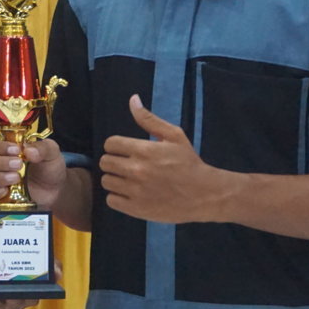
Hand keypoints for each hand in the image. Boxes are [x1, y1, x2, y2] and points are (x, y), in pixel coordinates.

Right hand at [0, 136, 66, 207]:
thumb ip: (43, 148)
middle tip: (18, 164)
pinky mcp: (0, 196)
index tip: (16, 150)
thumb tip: (28, 150)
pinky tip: (6, 190)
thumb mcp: (51, 153)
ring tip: (17, 178)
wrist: (56, 190)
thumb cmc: (49, 167)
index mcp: (6, 149)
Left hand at [0, 229, 54, 308]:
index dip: (33, 293)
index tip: (31, 283)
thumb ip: (51, 266)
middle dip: (12, 297)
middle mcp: (13, 303)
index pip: (33, 298)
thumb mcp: (34, 262)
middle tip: (10, 286)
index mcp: (28, 296)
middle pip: (14, 305)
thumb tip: (58, 272)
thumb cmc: (15, 264)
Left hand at [100, 95, 233, 223]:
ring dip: (115, 179)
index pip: (110, 144)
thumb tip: (132, 99)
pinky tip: (130, 193)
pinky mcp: (136, 209)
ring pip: (106, 181)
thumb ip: (149, 119)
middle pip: (105, 162)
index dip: (115, 146)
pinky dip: (118, 197)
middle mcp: (137, 170)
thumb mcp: (173, 136)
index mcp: (144, 150)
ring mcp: (135, 191)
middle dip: (113, 162)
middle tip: (126, 165)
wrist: (204, 194)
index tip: (124, 151)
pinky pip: (111, 200)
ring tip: (129, 180)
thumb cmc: (188, 163)